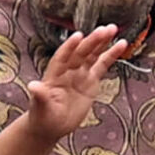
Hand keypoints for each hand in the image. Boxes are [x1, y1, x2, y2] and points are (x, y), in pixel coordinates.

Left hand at [24, 25, 127, 141]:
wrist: (52, 125)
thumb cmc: (43, 116)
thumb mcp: (41, 108)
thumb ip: (40, 95)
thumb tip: (33, 86)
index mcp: (54, 75)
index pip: (62, 57)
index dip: (70, 47)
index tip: (79, 36)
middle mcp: (67, 70)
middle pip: (81, 53)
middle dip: (92, 41)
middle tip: (104, 30)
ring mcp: (80, 74)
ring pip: (92, 55)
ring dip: (102, 42)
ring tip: (113, 29)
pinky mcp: (91, 80)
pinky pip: (102, 65)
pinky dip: (111, 55)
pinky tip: (121, 45)